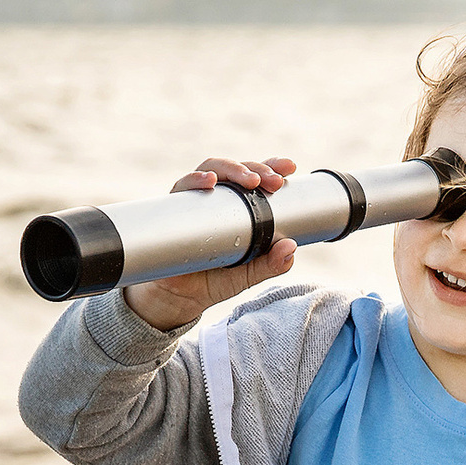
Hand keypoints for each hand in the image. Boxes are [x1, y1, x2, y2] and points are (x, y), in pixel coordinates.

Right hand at [119, 157, 300, 330]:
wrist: (180, 297)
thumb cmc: (215, 279)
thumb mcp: (249, 274)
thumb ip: (271, 264)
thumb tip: (290, 246)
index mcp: (239, 206)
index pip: (256, 178)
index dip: (271, 167)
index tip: (289, 168)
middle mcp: (217, 198)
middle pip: (236, 169)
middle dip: (257, 169)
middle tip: (273, 181)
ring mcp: (195, 199)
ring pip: (211, 170)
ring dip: (231, 169)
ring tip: (248, 180)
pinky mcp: (175, 208)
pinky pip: (182, 187)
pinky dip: (195, 180)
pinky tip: (209, 181)